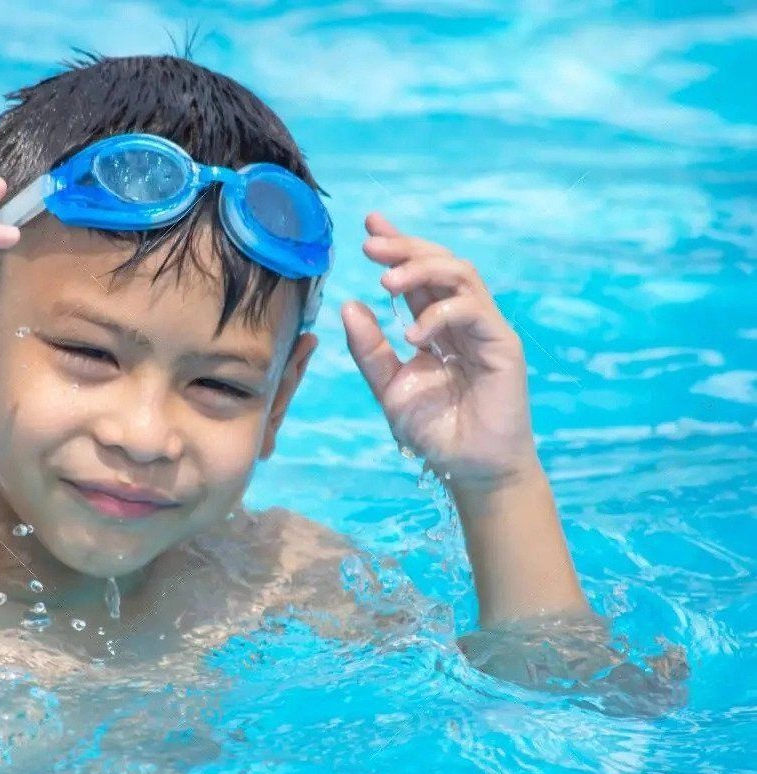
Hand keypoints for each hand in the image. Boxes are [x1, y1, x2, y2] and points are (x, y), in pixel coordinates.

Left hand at [341, 212, 537, 491]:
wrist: (469, 470)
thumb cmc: (435, 430)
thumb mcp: (389, 387)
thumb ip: (369, 349)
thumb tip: (350, 305)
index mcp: (435, 325)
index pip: (417, 275)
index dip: (397, 245)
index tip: (369, 224)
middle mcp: (462, 321)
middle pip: (440, 264)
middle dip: (405, 249)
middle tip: (371, 246)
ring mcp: (485, 330)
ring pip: (460, 276)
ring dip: (421, 270)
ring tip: (385, 282)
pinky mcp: (503, 347)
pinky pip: (473, 312)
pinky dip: (440, 315)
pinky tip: (411, 333)